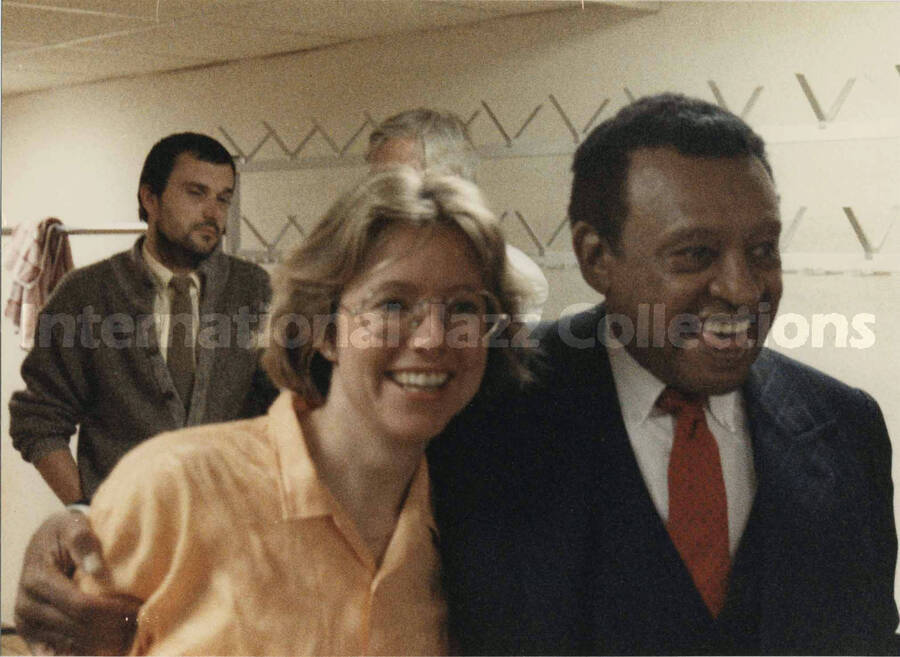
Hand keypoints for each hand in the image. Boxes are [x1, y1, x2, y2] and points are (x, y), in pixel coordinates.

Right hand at [14, 511, 139, 654]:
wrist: (43, 542)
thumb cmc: (63, 531)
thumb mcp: (72, 525)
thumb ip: (84, 542)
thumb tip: (97, 568)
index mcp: (37, 580)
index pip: (80, 605)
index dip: (112, 610)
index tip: (137, 608)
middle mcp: (27, 607)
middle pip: (78, 628)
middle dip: (112, 629)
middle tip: (140, 625)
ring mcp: (28, 625)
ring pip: (71, 645)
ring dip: (103, 644)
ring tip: (130, 635)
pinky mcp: (33, 636)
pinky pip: (59, 653)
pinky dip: (84, 652)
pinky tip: (109, 648)